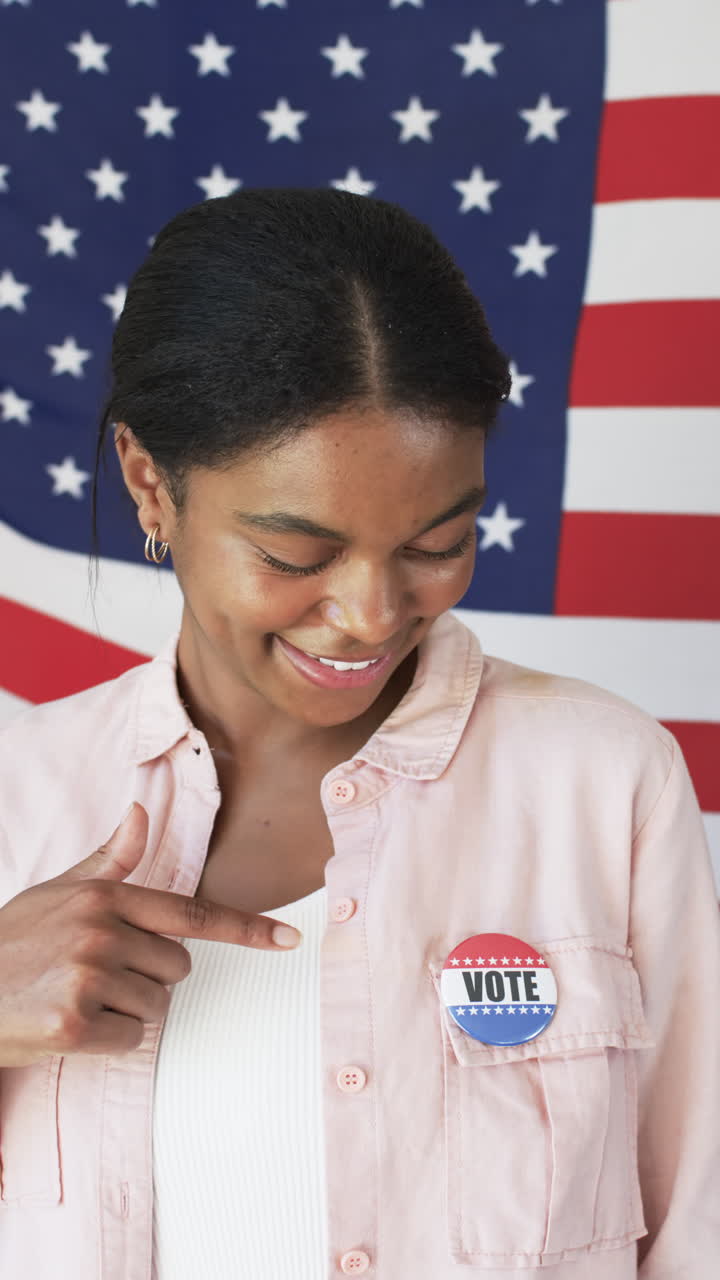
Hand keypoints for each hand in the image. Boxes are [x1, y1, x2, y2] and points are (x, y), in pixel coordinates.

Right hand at [0, 802, 302, 1065]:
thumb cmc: (11, 943)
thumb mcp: (58, 891)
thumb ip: (110, 859)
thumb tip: (141, 812)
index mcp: (105, 896)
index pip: (193, 913)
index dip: (247, 929)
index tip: (289, 940)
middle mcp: (102, 931)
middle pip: (179, 970)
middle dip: (148, 980)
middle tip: (95, 977)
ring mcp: (89, 976)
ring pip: (157, 1007)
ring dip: (126, 1012)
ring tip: (76, 997)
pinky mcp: (75, 1023)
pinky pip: (131, 1039)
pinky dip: (107, 1041)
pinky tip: (69, 1025)